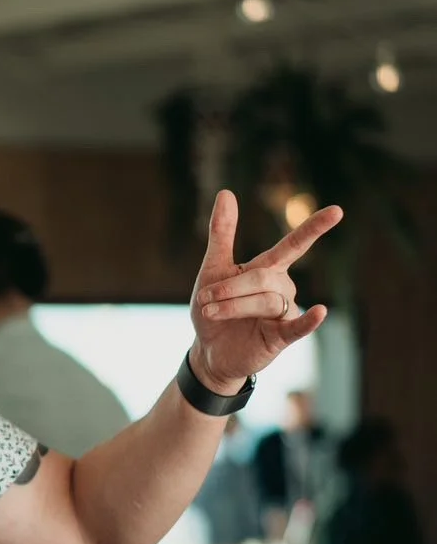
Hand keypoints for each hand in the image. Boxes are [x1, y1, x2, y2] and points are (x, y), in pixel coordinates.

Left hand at [189, 190, 340, 393]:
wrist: (207, 351)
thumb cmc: (213, 309)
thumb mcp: (213, 269)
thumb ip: (222, 234)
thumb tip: (225, 192)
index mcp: (268, 268)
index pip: (294, 244)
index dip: (314, 228)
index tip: (337, 211)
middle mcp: (282, 287)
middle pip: (262, 278)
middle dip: (230, 287)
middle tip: (206, 298)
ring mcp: (284, 312)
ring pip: (266, 300)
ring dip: (234, 306)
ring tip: (211, 312)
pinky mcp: (282, 337)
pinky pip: (299, 326)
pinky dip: (309, 320)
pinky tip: (320, 312)